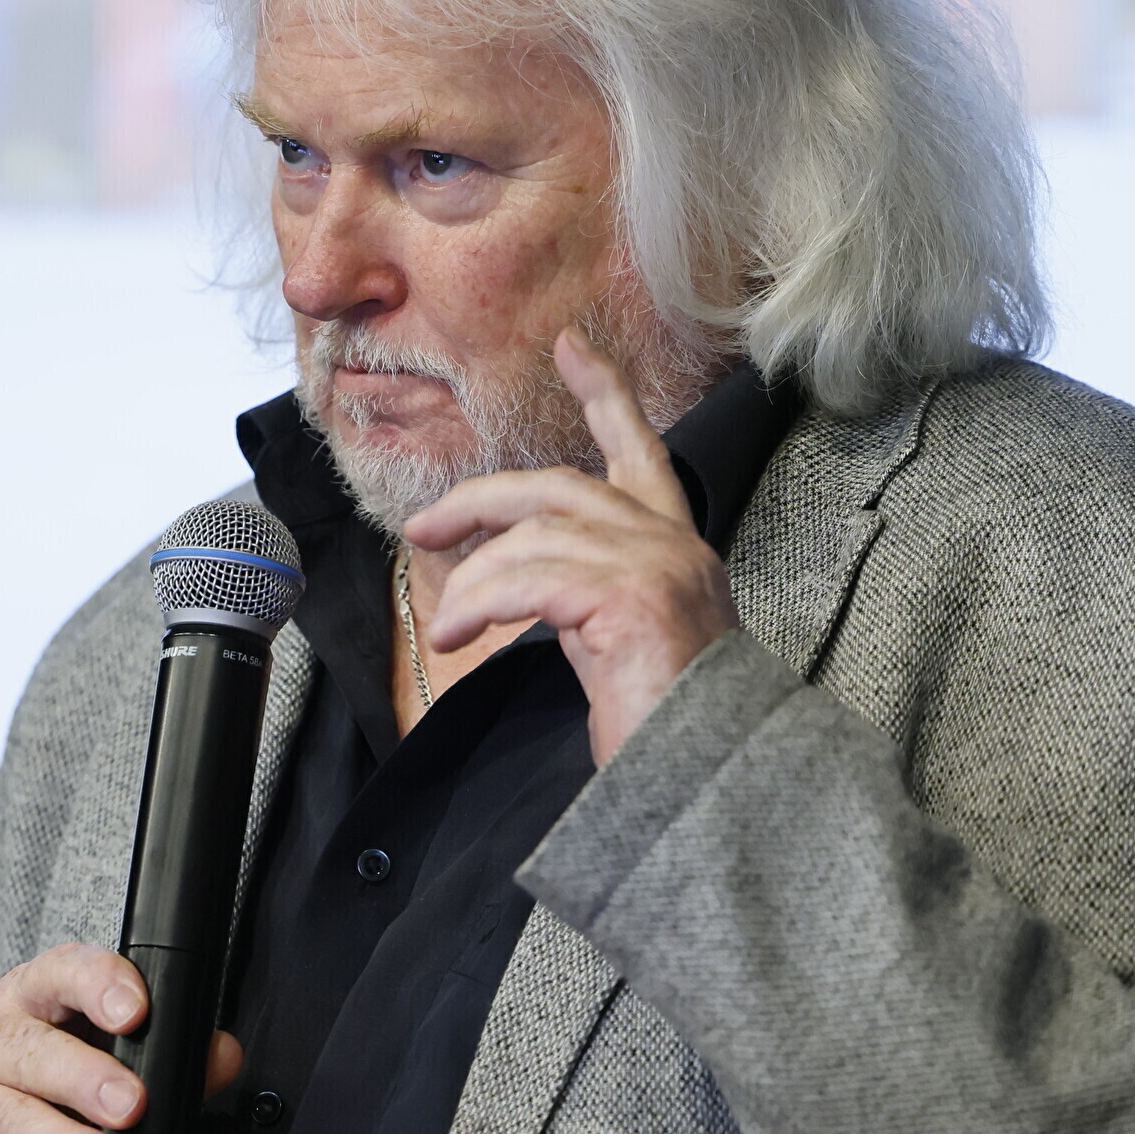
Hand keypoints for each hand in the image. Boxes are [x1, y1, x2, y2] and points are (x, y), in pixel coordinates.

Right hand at [0, 942, 244, 1133]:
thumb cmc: (50, 1103)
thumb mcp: (106, 1071)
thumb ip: (167, 1061)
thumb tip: (222, 1055)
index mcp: (24, 1001)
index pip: (56, 973)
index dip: (96, 985)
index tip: (135, 1012)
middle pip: (24, 1050)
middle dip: (83, 1078)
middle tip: (132, 1106)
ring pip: (6, 1121)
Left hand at [404, 330, 734, 765]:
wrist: (710, 786)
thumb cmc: (661, 727)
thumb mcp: (616, 641)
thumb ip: (586, 594)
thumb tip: (523, 580)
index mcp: (677, 550)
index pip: (640, 453)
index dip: (604, 395)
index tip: (571, 347)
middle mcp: (676, 546)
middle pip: (560, 488)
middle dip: (481, 502)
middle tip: (425, 529)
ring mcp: (659, 568)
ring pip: (536, 539)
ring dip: (475, 583)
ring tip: (445, 630)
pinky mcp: (634, 601)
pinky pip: (533, 580)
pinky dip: (483, 603)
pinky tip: (457, 634)